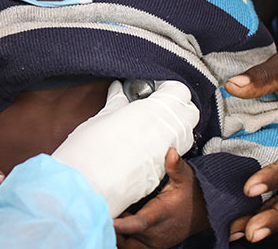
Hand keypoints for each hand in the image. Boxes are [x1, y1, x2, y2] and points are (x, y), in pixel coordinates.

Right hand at [53, 80, 198, 216]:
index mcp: (154, 112)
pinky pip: (174, 151)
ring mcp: (168, 153)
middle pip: (189, 112)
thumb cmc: (90, 150)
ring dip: (174, 126)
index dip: (168, 89)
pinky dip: (167, 144)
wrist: (87, 189)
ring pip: (186, 133)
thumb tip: (118, 90)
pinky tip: (148, 143)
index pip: (179, 92)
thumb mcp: (103, 119)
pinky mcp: (164, 170)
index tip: (154, 89)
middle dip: (177, 107)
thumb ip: (116, 103)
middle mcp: (168, 131)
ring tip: (150, 123)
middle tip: (155, 105)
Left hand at [114, 148, 208, 247]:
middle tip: (102, 212)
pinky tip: (117, 220)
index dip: (124, 224)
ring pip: (127, 245)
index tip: (109, 221)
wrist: (203, 213)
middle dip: (113, 230)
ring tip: (110, 215)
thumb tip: (171, 152)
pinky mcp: (151, 245)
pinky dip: (122, 237)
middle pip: (127, 239)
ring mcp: (153, 242)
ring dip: (117, 234)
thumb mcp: (185, 177)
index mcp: (160, 215)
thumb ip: (176, 166)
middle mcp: (155, 233)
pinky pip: (131, 246)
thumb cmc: (189, 193)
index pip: (140, 223)